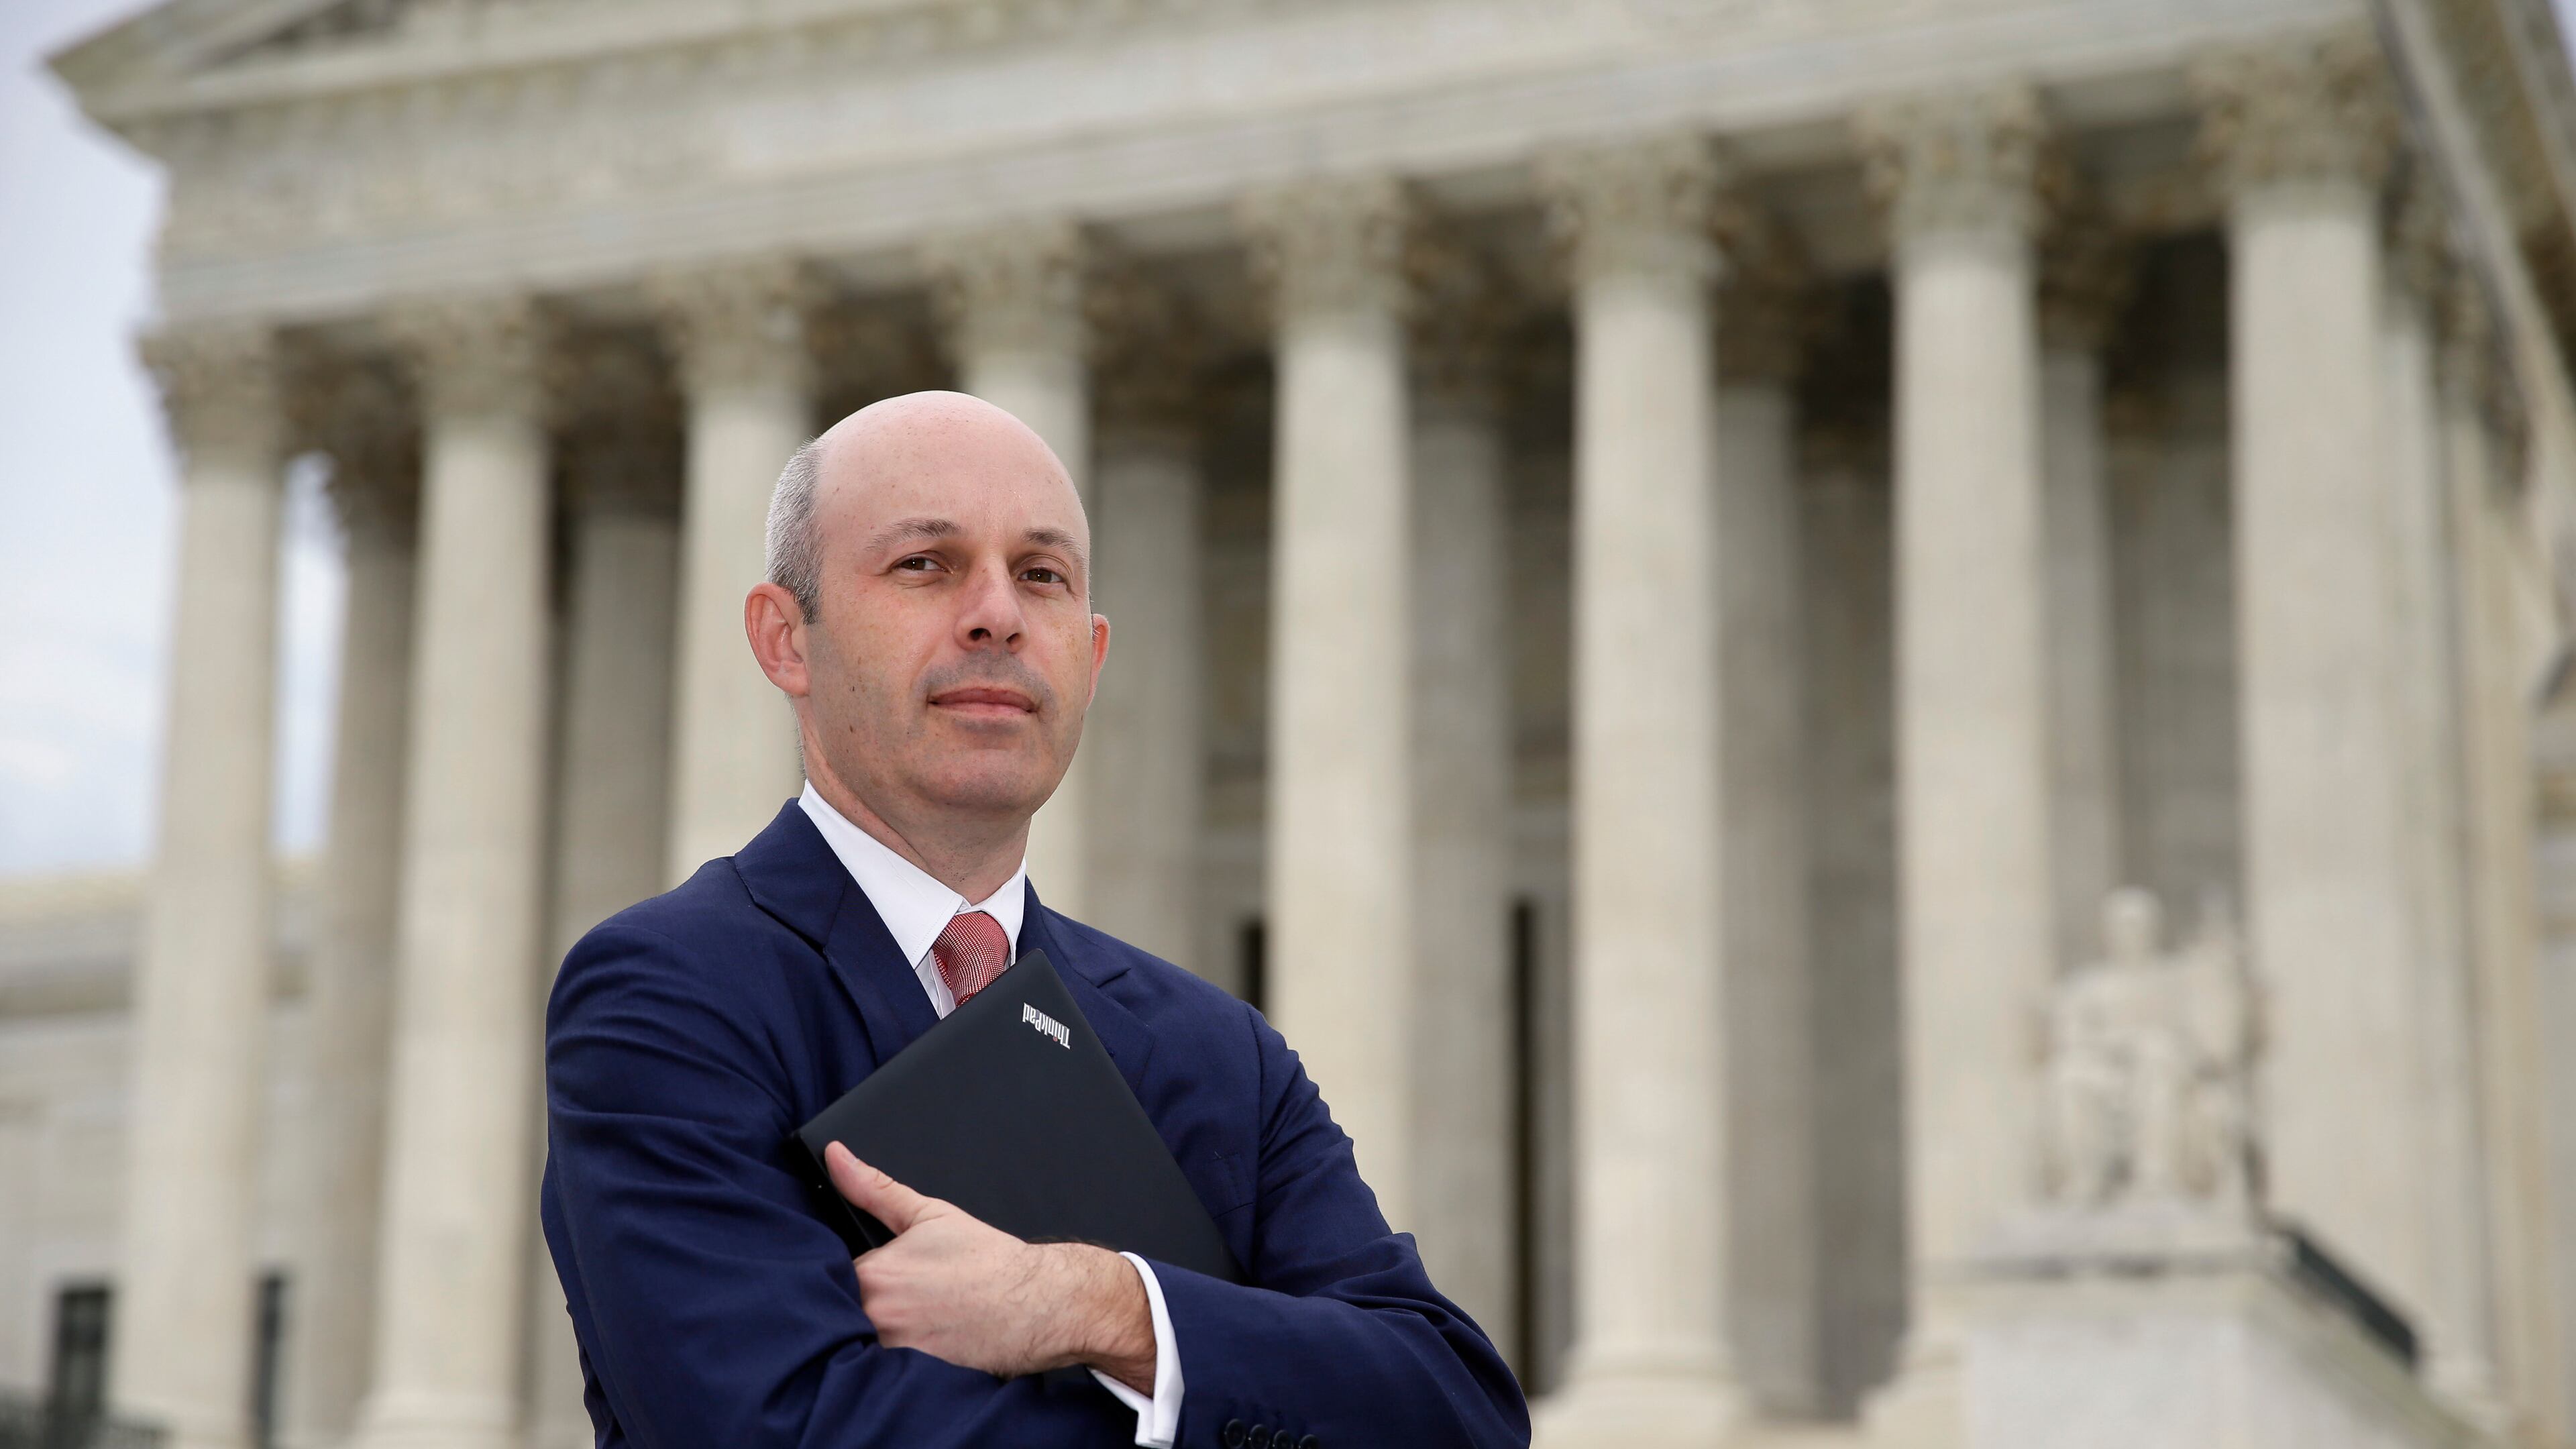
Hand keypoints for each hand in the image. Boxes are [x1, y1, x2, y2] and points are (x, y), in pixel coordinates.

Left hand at [824, 1142, 1156, 1389]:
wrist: (1038, 1302)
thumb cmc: (988, 1261)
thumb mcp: (928, 1214)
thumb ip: (874, 1189)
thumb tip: (835, 1156)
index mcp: (873, 1274)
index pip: (829, 1279)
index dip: (845, 1278)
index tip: (878, 1281)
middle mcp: (876, 1318)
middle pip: (839, 1316)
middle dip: (854, 1309)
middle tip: (899, 1304)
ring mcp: (893, 1354)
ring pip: (858, 1347)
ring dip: (870, 1338)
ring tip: (911, 1325)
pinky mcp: (913, 1382)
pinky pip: (884, 1375)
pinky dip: (891, 1366)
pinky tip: (920, 1347)